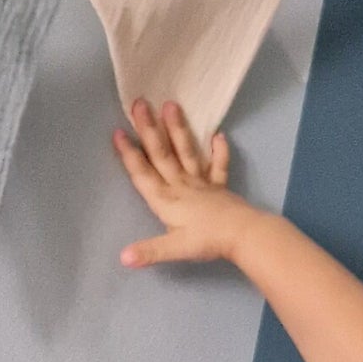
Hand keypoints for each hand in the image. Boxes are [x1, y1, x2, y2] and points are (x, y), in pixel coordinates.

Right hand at [113, 100, 250, 268]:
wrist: (244, 235)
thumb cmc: (208, 241)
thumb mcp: (174, 248)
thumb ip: (149, 251)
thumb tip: (123, 257)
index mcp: (166, 199)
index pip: (142, 173)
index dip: (129, 154)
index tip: (118, 131)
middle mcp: (181, 185)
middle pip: (162, 153)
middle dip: (148, 129)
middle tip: (140, 103)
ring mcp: (202, 183)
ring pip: (186, 151)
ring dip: (178, 129)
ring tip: (171, 105)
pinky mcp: (219, 186)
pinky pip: (218, 166)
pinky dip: (219, 151)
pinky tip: (219, 135)